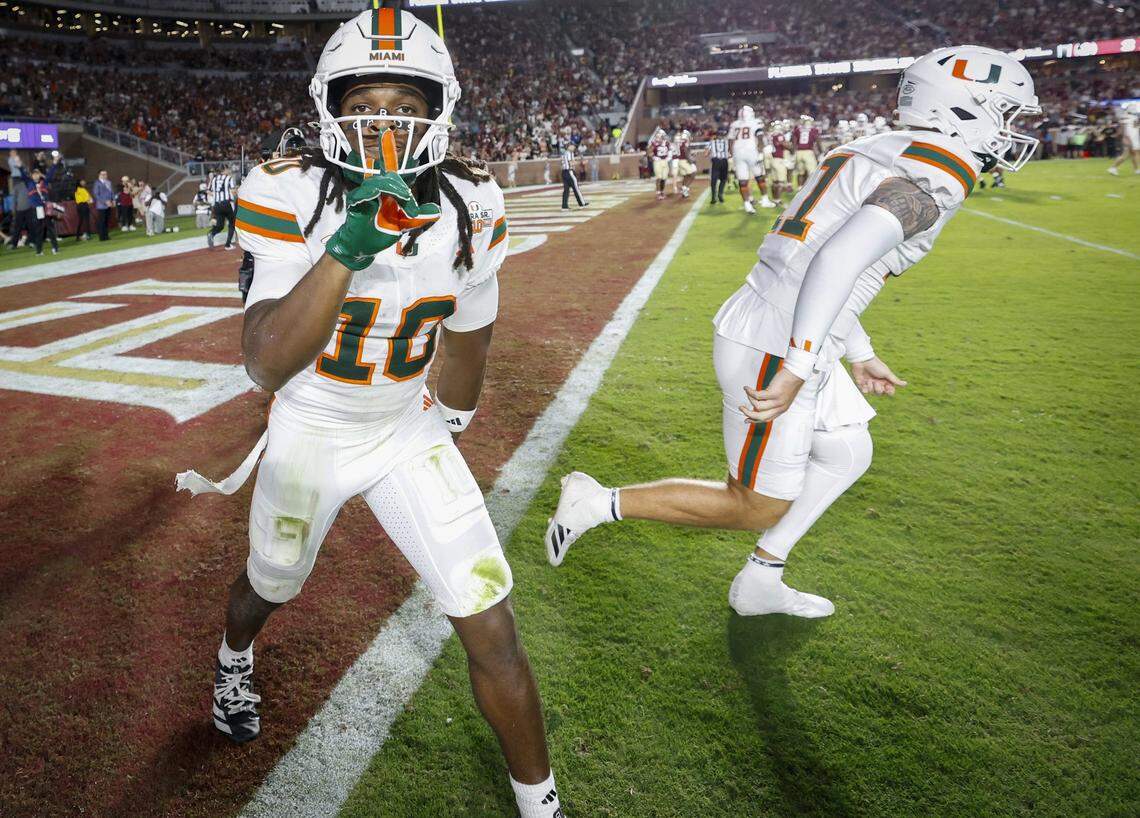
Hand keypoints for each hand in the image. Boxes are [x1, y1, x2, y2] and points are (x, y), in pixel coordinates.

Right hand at [325, 130, 440, 270]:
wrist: (361, 247)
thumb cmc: (379, 234)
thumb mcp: (403, 225)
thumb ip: (418, 218)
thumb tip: (436, 211)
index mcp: (387, 192)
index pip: (390, 170)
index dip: (388, 152)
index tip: (387, 134)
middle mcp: (376, 190)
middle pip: (387, 174)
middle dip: (396, 177)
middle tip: (406, 193)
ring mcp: (365, 194)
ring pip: (379, 182)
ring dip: (393, 188)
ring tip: (403, 198)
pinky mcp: (356, 202)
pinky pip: (365, 192)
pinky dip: (373, 192)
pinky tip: (378, 196)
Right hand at [740, 367, 803, 423]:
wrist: (796, 373)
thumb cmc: (787, 382)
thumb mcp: (780, 395)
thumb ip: (771, 401)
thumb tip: (757, 403)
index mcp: (781, 409)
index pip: (766, 419)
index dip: (755, 420)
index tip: (746, 419)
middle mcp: (780, 407)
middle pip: (761, 417)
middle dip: (748, 413)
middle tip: (741, 408)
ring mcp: (777, 401)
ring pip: (757, 406)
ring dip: (749, 399)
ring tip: (747, 392)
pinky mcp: (774, 393)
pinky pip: (757, 396)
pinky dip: (750, 392)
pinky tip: (746, 388)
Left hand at [851, 356, 906, 395]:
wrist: (863, 360)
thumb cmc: (876, 365)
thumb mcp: (887, 373)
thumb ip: (895, 380)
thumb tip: (905, 384)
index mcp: (885, 380)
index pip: (889, 391)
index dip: (889, 391)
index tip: (887, 388)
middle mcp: (878, 383)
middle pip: (881, 393)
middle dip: (878, 389)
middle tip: (876, 382)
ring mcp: (870, 384)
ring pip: (872, 393)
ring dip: (871, 387)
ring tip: (869, 380)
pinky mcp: (862, 384)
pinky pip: (865, 391)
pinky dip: (865, 389)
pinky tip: (864, 383)